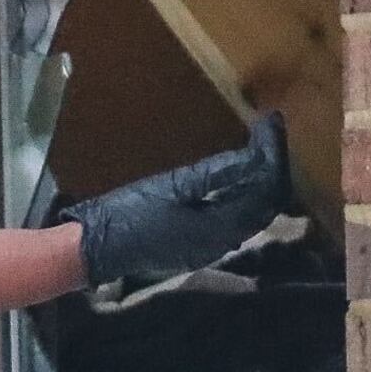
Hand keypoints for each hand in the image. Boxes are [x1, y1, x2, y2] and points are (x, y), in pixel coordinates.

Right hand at [64, 112, 293, 287]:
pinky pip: (234, 221)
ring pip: (251, 214)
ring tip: (260, 149)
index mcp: (220, 228)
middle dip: (272, 168)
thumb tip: (257, 157)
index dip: (274, 156)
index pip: (264, 191)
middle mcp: (223, 243)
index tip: (271, 123)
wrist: (96, 246)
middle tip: (269, 132)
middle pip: (264, 205)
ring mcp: (211, 248)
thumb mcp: (174, 186)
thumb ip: (216, 174)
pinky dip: (243, 196)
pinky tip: (237, 178)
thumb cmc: (131, 212)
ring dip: (259, 183)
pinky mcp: (198, 246)